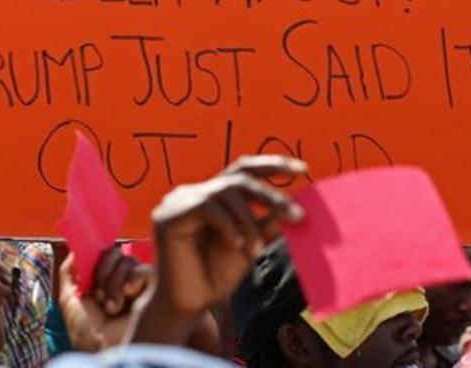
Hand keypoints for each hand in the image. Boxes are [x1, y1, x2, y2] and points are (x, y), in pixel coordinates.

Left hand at [59, 249, 150, 350]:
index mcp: (104, 278)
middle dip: (103, 273)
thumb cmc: (85, 329)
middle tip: (99, 297)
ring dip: (115, 283)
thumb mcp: (69, 296)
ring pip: (128, 261)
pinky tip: (127, 296)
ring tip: (112, 307)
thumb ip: (70, 270)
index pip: (104, 252)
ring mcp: (138, 285)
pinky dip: (133, 279)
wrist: (102, 349)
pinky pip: (145, 270)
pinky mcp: (154, 291)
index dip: (98, 260)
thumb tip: (77, 246)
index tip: (90, 280)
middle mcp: (122, 279)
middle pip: (116, 253)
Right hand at [149, 156, 305, 317]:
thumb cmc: (217, 275)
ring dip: (248, 221)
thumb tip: (297, 205)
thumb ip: (268, 223)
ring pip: (225, 192)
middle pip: (238, 179)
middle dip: (270, 195)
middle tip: (296, 215)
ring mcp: (179, 201)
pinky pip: (206, 207)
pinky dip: (227, 225)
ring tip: (257, 250)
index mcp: (214, 196)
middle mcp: (195, 193)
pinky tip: (236, 245)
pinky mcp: (167, 215)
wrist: (189, 305)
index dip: (272, 165)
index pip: (243, 169)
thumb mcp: (251, 244)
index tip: (303, 168)